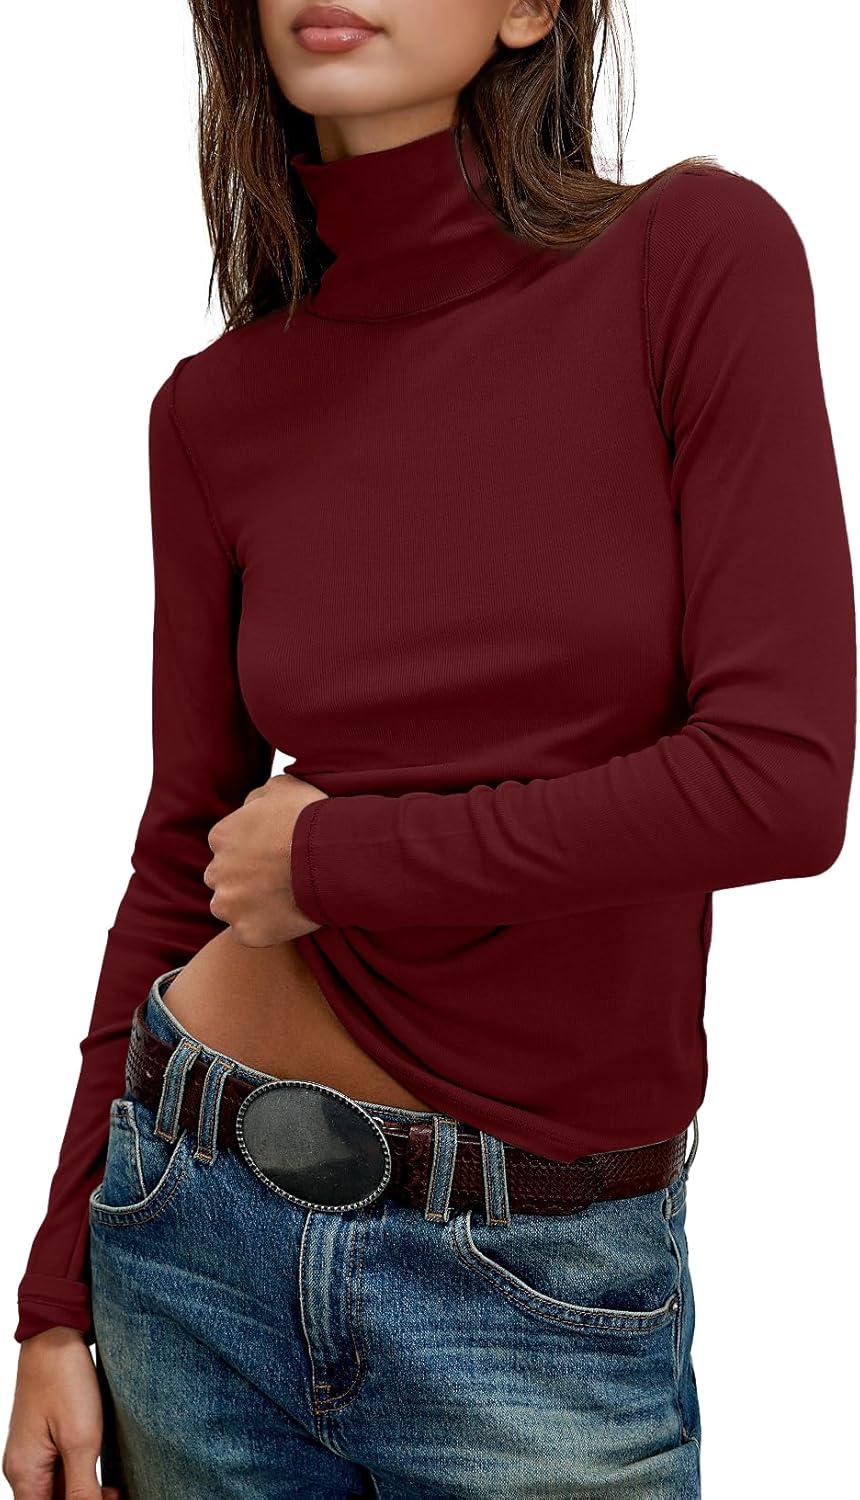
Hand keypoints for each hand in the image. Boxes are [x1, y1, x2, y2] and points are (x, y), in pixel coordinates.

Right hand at [3, 1326, 122, 1498]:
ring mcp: (31, 1454)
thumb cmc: (65, 1380)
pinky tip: (102, 1476)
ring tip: (112, 1491)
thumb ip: (82, 1488)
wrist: (56, 1335)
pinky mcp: (42, 1440)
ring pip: (55, 1491)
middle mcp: (22, 1468)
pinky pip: (57, 1472)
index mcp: (25, 1473)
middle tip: (113, 1497)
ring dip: (82, 1495)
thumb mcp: (81, 1439)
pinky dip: (78, 1479)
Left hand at [203, 771, 328, 945]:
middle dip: (245, 878)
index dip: (252, 851)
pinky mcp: (247, 932)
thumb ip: (257, 799)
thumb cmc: (311, 817)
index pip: (227, 847)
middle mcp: (216, 871)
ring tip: (285, 900)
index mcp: (221, 836)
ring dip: (251, 905)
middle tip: (280, 878)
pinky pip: (252, 933)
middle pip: (225, 879)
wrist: (332, 856)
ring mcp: (230, 905)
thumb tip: (251, 807)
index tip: (274, 854)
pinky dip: (267, 928)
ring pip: (232, 908)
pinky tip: (290, 916)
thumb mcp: (281, 787)